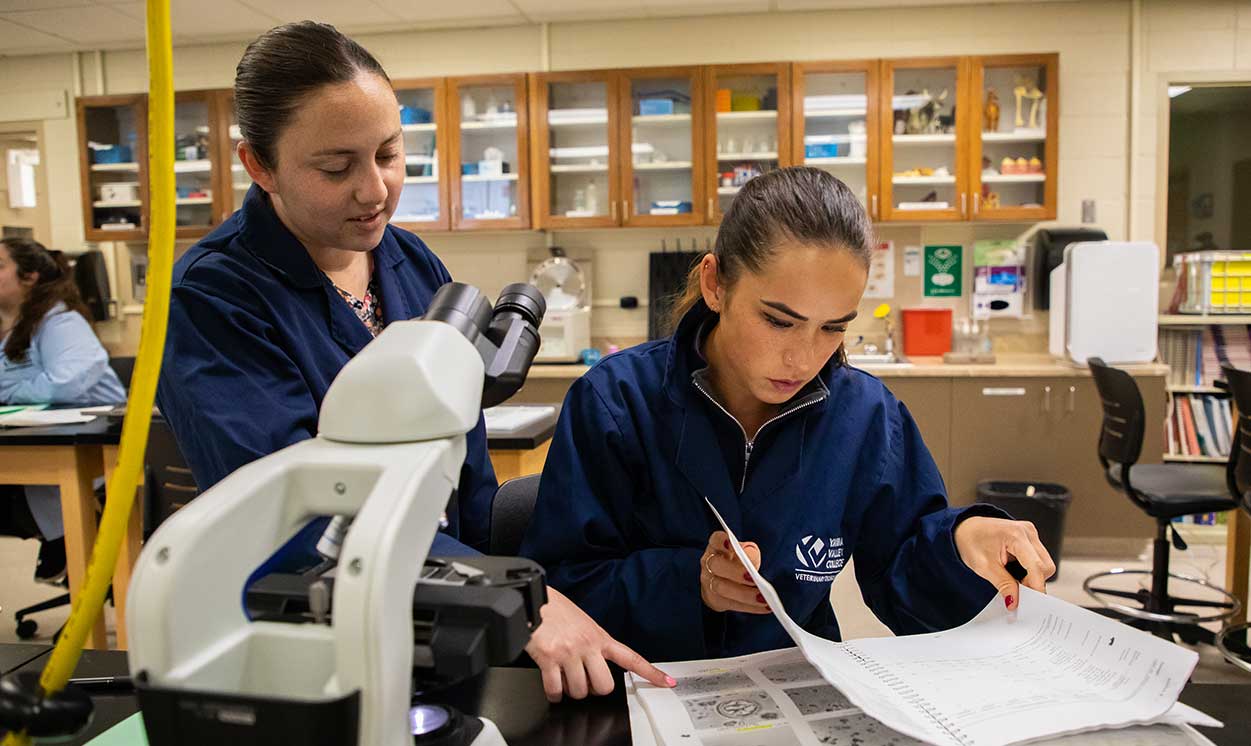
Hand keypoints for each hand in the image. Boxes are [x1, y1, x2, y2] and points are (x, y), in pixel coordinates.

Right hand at [525, 587, 674, 702]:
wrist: (532, 599)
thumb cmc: (554, 609)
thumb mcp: (582, 622)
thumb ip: (593, 642)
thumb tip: (595, 662)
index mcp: (600, 636)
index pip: (631, 657)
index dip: (651, 672)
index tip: (666, 681)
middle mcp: (588, 645)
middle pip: (605, 686)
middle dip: (594, 690)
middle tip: (585, 683)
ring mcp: (569, 652)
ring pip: (580, 691)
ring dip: (571, 692)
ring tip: (564, 680)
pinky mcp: (549, 658)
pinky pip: (555, 690)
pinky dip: (554, 694)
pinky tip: (552, 687)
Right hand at [700, 530, 769, 613]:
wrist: (723, 583)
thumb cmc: (736, 563)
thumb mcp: (743, 554)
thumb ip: (748, 552)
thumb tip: (750, 554)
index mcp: (717, 547)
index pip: (716, 540)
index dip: (722, 541)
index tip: (731, 542)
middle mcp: (709, 563)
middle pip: (717, 565)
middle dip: (735, 572)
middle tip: (753, 578)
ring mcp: (709, 582)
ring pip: (722, 588)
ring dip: (745, 594)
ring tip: (764, 598)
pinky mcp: (714, 599)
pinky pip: (731, 604)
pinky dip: (749, 607)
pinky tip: (765, 607)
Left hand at [954, 516, 1055, 610]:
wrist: (963, 528)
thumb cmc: (970, 541)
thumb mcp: (983, 567)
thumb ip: (1003, 585)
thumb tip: (1014, 602)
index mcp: (1016, 535)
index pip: (1037, 567)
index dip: (1034, 588)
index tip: (1027, 602)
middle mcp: (1027, 531)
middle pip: (1046, 566)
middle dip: (1034, 583)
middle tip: (1017, 592)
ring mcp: (1030, 533)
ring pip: (1045, 564)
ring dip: (1032, 577)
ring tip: (1013, 580)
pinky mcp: (1030, 538)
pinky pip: (1039, 559)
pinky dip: (1030, 570)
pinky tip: (1015, 572)